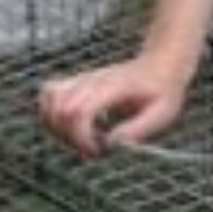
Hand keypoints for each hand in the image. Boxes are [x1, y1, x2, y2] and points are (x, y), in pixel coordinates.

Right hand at [38, 54, 188, 158]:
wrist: (163, 61)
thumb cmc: (164, 89)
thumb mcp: (163, 112)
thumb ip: (137, 129)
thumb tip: (110, 145)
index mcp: (114, 87)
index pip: (80, 110)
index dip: (81, 137)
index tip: (98, 150)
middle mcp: (94, 80)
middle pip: (60, 109)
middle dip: (69, 138)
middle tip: (92, 148)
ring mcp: (84, 79)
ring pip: (48, 98)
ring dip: (56, 127)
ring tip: (80, 139)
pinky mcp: (78, 81)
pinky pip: (48, 92)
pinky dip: (50, 113)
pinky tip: (71, 126)